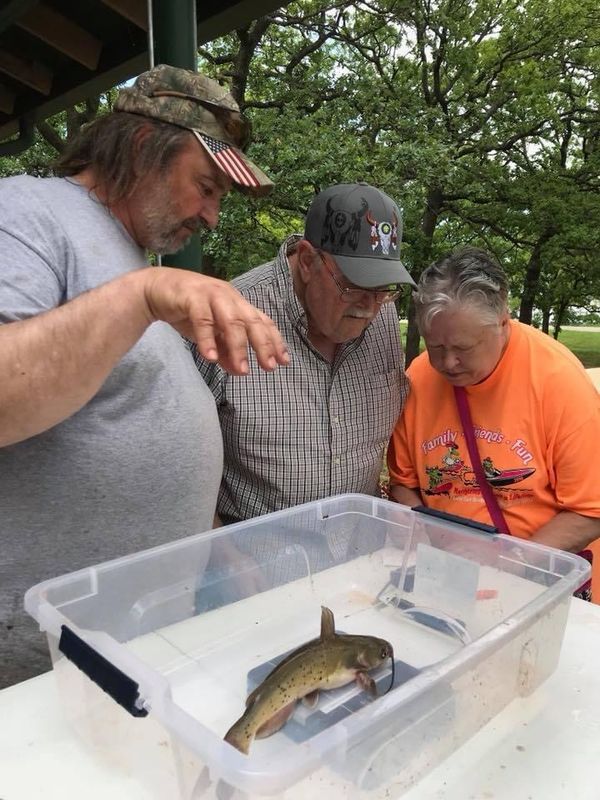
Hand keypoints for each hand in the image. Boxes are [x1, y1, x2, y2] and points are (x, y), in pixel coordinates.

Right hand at [141, 267, 288, 374]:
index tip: (284, 361)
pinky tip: (211, 358)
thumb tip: (239, 371)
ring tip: (242, 370)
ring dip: (238, 346)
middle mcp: (229, 297)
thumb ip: (225, 351)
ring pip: (231, 320)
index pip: (262, 322)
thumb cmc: (186, 310)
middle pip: (252, 321)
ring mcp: (211, 294)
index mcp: (237, 304)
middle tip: (270, 367)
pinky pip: (202, 319)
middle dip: (263, 345)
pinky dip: (208, 339)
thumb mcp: (210, 335)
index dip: (274, 341)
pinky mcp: (191, 297)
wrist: (154, 289)